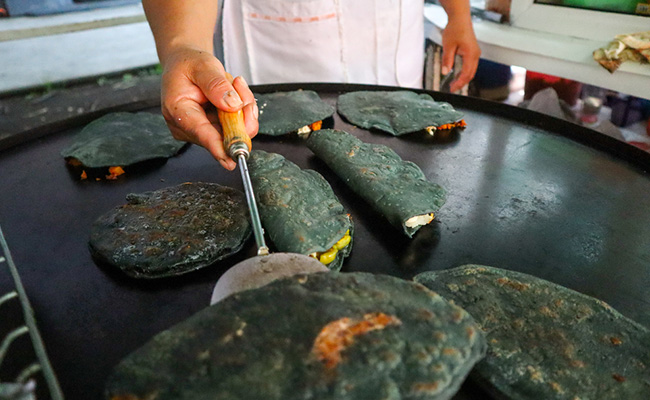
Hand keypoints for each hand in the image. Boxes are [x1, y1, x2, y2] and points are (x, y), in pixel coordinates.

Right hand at [160, 47, 257, 169]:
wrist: (185, 65)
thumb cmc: (188, 65)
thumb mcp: (203, 65)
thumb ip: (216, 84)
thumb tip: (233, 104)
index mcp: (177, 110)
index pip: (201, 133)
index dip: (218, 146)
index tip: (231, 160)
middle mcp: (187, 127)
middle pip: (224, 134)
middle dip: (241, 114)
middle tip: (238, 85)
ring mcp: (200, 132)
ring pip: (235, 131)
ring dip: (242, 109)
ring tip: (233, 85)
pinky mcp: (213, 132)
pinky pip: (237, 128)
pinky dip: (242, 112)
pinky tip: (234, 94)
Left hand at [441, 17, 480, 92]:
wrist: (460, 19)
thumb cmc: (455, 30)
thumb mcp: (448, 46)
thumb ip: (447, 60)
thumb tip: (445, 72)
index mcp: (471, 54)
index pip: (466, 74)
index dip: (459, 83)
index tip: (452, 89)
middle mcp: (476, 55)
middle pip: (470, 74)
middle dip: (461, 83)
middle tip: (452, 89)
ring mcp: (475, 54)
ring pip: (471, 71)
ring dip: (462, 78)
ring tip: (452, 83)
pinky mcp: (473, 52)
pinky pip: (470, 66)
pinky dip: (464, 72)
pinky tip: (456, 75)